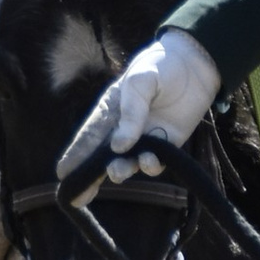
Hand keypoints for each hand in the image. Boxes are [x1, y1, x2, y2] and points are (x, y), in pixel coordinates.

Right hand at [58, 27, 221, 182]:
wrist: (195, 64)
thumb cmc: (160, 66)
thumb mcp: (140, 81)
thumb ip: (130, 112)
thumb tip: (118, 146)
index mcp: (109, 111)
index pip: (89, 136)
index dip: (75, 155)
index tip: (63, 173)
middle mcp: (123, 129)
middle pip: (101, 157)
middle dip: (89, 177)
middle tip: (79, 196)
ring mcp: (144, 139)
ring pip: (126, 163)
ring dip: (120, 171)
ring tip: (116, 172)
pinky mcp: (167, 145)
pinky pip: (154, 163)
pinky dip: (149, 166)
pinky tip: (148, 161)